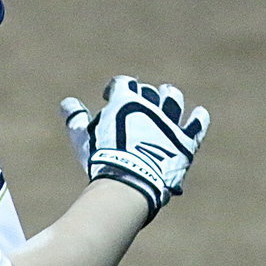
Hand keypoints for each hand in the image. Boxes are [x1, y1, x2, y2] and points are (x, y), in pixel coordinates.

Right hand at [61, 77, 209, 222]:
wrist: (130, 182)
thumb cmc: (103, 160)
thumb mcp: (83, 138)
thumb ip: (76, 118)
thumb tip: (66, 103)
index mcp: (125, 100)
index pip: (122, 83)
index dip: (114, 88)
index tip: (107, 97)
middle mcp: (150, 105)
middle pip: (148, 91)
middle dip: (141, 95)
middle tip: (136, 104)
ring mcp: (170, 122)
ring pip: (173, 99)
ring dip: (169, 97)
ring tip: (166, 97)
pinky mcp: (185, 140)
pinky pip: (197, 124)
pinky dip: (198, 118)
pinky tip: (199, 114)